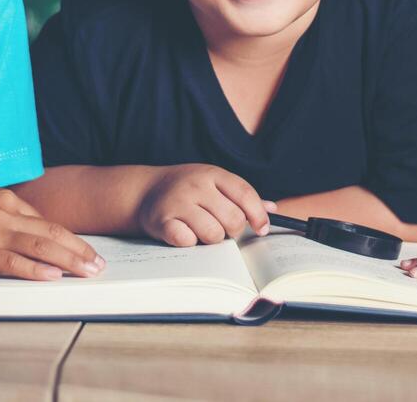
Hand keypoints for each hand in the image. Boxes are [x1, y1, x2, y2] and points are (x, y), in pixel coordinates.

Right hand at [0, 183, 103, 280]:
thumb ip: (0, 214)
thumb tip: (19, 229)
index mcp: (6, 200)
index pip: (46, 221)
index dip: (70, 238)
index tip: (87, 250)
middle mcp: (4, 212)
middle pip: (52, 232)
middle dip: (79, 250)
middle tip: (100, 264)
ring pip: (39, 246)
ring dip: (68, 261)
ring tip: (88, 272)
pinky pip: (11, 261)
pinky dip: (34, 269)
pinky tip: (52, 276)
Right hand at [137, 164, 275, 246]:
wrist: (144, 191)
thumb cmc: (186, 189)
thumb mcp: (213, 183)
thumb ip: (241, 196)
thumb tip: (271, 210)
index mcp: (212, 174)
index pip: (245, 193)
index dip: (257, 214)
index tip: (261, 229)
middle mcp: (196, 185)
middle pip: (233, 219)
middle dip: (233, 231)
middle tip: (224, 229)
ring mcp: (178, 202)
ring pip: (213, 234)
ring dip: (212, 239)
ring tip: (203, 231)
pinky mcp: (162, 221)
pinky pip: (188, 241)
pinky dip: (191, 243)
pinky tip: (185, 234)